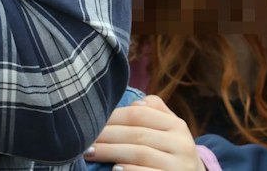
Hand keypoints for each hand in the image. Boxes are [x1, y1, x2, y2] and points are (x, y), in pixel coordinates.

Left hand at [85, 95, 201, 170]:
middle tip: (84, 139)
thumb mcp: (170, 131)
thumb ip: (155, 112)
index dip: (112, 117)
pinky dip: (129, 170)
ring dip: (111, 152)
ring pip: (140, 153)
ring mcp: (179, 165)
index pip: (140, 114)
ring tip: (90, 152)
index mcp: (177, 125)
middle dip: (106, 136)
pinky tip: (114, 169)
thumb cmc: (172, 153)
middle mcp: (181, 143)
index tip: (91, 121)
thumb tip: (134, 103)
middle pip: (137, 134)